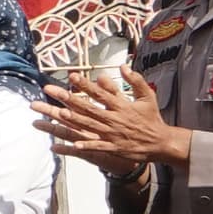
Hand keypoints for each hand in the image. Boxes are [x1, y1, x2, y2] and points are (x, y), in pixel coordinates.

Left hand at [35, 68, 190, 174]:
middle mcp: (114, 118)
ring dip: (73, 119)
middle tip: (51, 91)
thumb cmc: (152, 118)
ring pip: (89, 125)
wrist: (161, 142)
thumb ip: (135, 80)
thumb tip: (123, 66)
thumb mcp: (147, 96)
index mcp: (121, 105)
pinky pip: (97, 146)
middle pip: (88, 107)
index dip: (85, 84)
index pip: (99, 93)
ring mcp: (112, 134)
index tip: (72, 76)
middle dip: (68, 98)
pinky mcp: (113, 147)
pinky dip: (86, 145)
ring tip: (58, 112)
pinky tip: (72, 143)